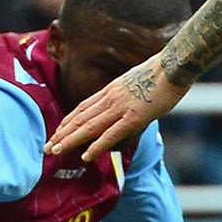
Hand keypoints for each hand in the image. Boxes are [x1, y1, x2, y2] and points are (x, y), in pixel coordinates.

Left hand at [47, 57, 188, 161]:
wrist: (175, 65)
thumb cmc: (164, 72)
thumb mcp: (139, 79)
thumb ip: (130, 92)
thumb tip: (129, 100)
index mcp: (112, 89)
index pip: (83, 107)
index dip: (69, 121)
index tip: (58, 132)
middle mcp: (111, 98)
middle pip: (80, 118)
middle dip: (62, 133)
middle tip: (47, 147)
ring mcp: (121, 107)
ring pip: (89, 126)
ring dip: (71, 140)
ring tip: (55, 151)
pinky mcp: (134, 116)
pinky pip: (111, 133)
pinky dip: (97, 145)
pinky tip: (86, 156)